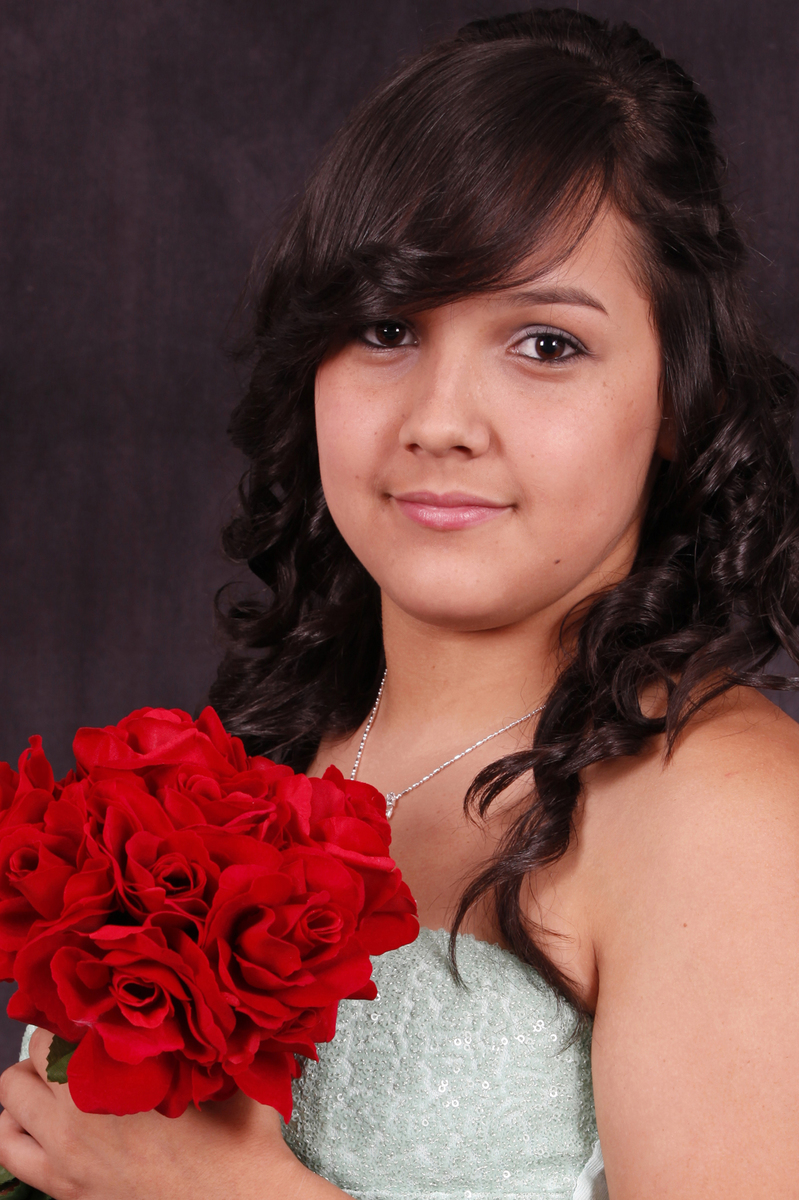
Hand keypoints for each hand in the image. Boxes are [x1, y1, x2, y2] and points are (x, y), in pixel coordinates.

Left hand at [0, 1028, 306, 1199]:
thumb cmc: (237, 1143)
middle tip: (84, 1039)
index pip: (70, 1016)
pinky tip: (41, 1118)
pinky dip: (15, 1125)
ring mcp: (64, 1152)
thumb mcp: (231, 1070)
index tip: (102, 1003)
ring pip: (11, 1095)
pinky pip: (8, 1147)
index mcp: (121, 1070)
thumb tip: (208, 990)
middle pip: (36, 1050)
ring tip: (57, 1076)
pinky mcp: (61, 1187)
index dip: (85, 1005)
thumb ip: (210, 1031)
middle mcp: (80, 1107)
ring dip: (30, 1079)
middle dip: (56, 1039)